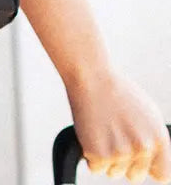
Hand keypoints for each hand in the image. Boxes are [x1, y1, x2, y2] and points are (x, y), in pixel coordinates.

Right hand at [65, 66, 170, 182]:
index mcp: (159, 139)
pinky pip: (95, 168)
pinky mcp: (98, 154)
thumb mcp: (148, 113)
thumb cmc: (116, 91)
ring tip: (101, 131)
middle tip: (113, 138)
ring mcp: (120, 152)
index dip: (147, 167)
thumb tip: (155, 161)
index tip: (137, 160)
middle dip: (124, 163)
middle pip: (135, 176)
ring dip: (105, 158)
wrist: (91, 77)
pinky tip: (91, 133)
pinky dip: (90, 155)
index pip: (162, 175)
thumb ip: (154, 140)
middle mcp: (143, 148)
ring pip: (113, 172)